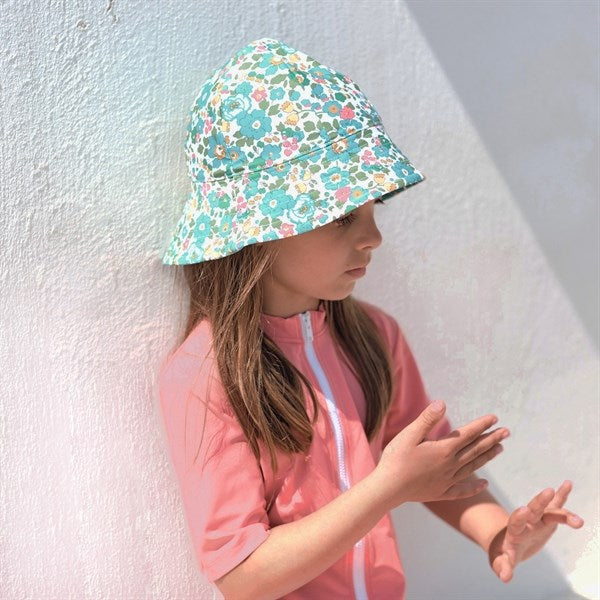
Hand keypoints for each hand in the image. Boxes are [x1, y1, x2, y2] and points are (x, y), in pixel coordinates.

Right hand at [375, 400, 508, 508]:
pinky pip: (463, 490)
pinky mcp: (441, 493)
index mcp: (443, 449)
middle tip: (506, 432)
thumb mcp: (409, 434)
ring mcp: (447, 480)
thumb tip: (443, 404)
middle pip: (475, 450)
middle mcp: (450, 465)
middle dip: (491, 439)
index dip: (481, 425)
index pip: (468, 434)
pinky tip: (484, 484)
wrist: (388, 488)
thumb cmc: (396, 459)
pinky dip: (475, 487)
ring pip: (473, 467)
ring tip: (500, 449)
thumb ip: (427, 420)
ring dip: (487, 457)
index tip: (495, 418)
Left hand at [488, 481, 583, 582]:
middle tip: (549, 491)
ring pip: (549, 510)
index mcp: (514, 530)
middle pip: (533, 509)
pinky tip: (568, 483)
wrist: (510, 544)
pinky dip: (562, 495)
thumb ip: (503, 566)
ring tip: (579, 521)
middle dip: (540, 501)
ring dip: (563, 511)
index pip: (516, 521)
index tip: (524, 510)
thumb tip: (505, 578)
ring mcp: (538, 518)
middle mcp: (526, 520)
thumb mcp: (502, 561)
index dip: (520, 516)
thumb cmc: (505, 554)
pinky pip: (556, 506)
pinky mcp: (547, 519)